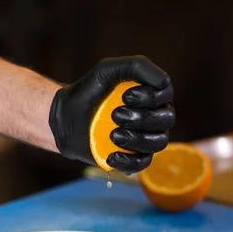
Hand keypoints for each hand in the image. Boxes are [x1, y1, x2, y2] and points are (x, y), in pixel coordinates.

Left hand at [48, 56, 174, 173]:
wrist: (66, 115)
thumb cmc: (89, 90)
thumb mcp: (108, 70)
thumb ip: (137, 66)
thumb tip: (165, 83)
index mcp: (152, 94)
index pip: (165, 96)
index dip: (149, 97)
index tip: (125, 96)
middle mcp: (154, 116)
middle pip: (165, 120)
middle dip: (140, 118)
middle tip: (114, 115)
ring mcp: (145, 138)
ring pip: (158, 143)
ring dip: (136, 139)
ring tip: (112, 135)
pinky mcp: (132, 157)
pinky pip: (143, 165)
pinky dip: (129, 161)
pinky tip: (112, 156)